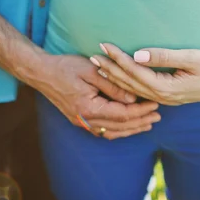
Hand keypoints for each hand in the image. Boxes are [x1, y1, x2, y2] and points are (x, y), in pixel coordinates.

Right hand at [29, 53, 160, 139]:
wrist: (41, 72)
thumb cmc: (66, 67)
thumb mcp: (92, 71)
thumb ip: (113, 85)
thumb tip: (133, 97)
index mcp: (89, 108)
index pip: (122, 113)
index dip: (141, 110)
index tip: (156, 104)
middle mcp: (85, 120)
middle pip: (119, 126)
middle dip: (140, 122)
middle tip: (158, 116)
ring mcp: (81, 122)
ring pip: (112, 131)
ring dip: (131, 128)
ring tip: (148, 123)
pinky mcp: (79, 120)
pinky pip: (103, 130)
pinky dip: (118, 129)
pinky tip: (128, 126)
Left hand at [90, 43, 199, 105]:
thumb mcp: (192, 57)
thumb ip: (164, 57)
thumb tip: (138, 54)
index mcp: (166, 88)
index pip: (135, 72)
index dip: (118, 59)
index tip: (104, 46)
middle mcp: (162, 97)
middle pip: (129, 83)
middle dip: (110, 69)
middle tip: (92, 55)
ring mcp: (164, 99)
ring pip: (133, 89)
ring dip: (114, 77)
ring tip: (98, 66)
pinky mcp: (167, 96)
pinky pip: (140, 91)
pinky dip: (126, 83)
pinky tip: (117, 78)